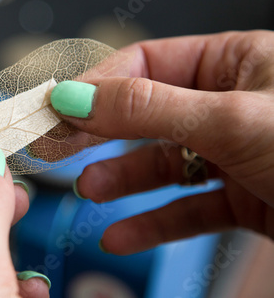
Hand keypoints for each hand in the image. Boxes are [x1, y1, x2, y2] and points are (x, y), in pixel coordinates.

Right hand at [50, 30, 273, 254]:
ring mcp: (235, 153)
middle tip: (57, 145)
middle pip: (146, 115)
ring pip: (163, 164)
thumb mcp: (232, 119)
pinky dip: (154, 223)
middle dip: (100, 133)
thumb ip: (150, 110)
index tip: (57, 108)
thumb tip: (77, 98)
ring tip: (90, 189)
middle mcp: (230, 105)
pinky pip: (188, 208)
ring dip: (122, 180)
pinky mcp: (243, 198)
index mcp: (234, 63)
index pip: (146, 64)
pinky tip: (121, 235)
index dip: (97, 86)